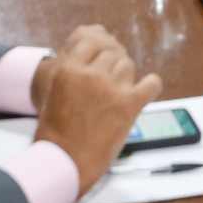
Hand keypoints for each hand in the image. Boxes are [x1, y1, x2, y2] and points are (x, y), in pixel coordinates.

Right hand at [32, 25, 162, 190]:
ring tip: (119, 91)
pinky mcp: (129, 105)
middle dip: (111, 64)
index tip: (102, 55)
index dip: (98, 47)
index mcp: (68, 69)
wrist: (65, 162)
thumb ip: (69, 67)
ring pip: (128, 65)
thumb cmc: (56, 132)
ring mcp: (111, 88)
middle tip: (110, 80)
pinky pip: (150, 84)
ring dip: (125, 76)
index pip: (90, 39)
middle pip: (111, 53)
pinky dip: (150, 86)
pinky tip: (145, 90)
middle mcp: (90, 74)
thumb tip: (87, 41)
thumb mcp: (52, 91)